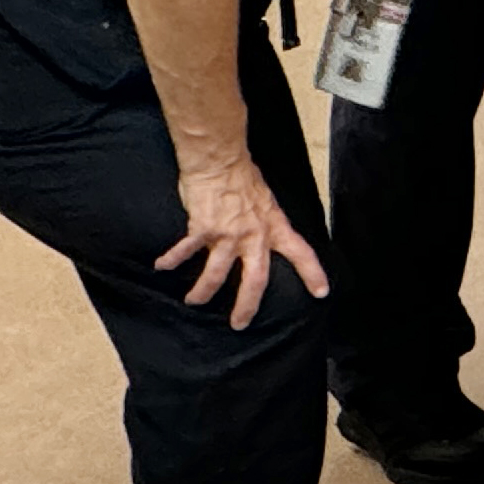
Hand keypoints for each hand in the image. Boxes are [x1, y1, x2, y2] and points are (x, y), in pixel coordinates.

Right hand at [160, 152, 328, 330]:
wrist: (219, 160)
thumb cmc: (242, 176)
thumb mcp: (266, 201)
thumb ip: (264, 223)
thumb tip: (260, 238)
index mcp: (274, 226)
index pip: (301, 252)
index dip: (312, 273)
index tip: (321, 292)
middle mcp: (254, 235)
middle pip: (256, 280)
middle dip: (247, 305)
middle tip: (239, 324)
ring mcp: (228, 235)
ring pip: (216, 274)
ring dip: (203, 291)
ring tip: (194, 301)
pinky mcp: (202, 229)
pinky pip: (185, 251)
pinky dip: (172, 260)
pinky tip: (161, 267)